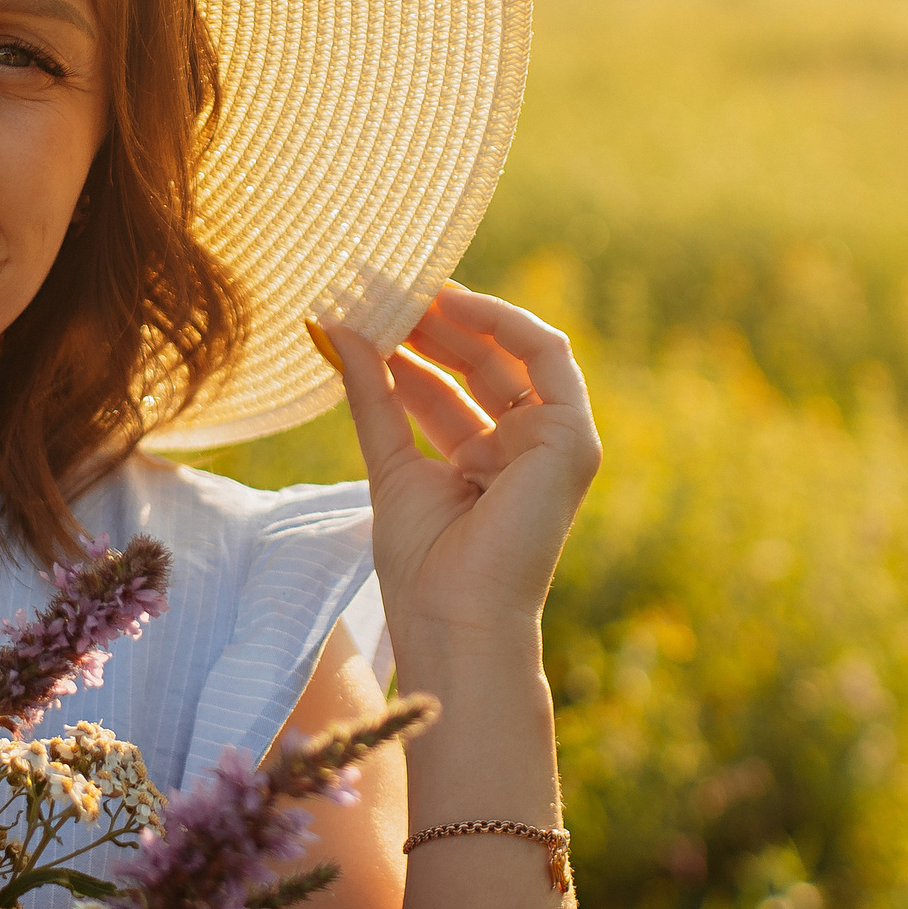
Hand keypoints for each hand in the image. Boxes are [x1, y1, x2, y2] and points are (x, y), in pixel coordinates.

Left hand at [319, 286, 599, 668]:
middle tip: (380, 290)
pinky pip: (548, 356)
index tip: (364, 314)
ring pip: (510, 355)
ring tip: (404, 290)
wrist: (456, 617)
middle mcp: (522, 450)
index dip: (410, 349)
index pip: (448, 389)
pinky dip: (504, 322)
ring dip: (460, 318)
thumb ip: (370, 395)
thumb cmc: (423, 566)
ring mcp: (553, 444)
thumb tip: (334, 327)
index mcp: (483, 464)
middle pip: (478, 367)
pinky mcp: (573, 439)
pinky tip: (451, 304)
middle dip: (430, 326)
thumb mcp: (388, 462)